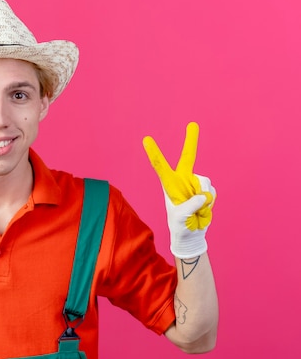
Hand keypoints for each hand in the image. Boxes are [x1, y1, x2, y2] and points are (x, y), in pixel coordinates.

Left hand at [143, 122, 215, 257]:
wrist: (191, 234)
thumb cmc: (179, 225)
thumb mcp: (181, 216)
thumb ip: (191, 204)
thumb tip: (203, 195)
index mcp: (169, 185)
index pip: (160, 166)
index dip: (154, 153)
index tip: (146, 139)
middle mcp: (182, 180)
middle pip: (188, 158)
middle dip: (191, 142)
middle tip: (193, 124)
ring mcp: (195, 184)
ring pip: (204, 182)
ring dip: (203, 199)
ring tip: (196, 211)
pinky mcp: (206, 190)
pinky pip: (212, 191)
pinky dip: (210, 203)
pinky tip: (203, 210)